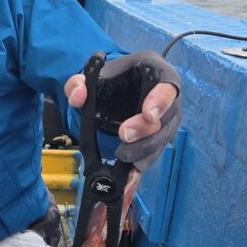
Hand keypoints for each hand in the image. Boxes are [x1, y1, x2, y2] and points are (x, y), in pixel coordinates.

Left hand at [64, 51, 180, 170]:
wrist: (117, 88)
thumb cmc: (111, 78)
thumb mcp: (93, 74)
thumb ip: (79, 82)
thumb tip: (78, 96)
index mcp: (155, 70)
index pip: (168, 83)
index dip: (161, 100)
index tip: (148, 115)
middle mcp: (168, 95)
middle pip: (169, 115)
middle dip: (147, 130)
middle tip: (124, 136)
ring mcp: (167, 118)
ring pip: (164, 137)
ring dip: (145, 150)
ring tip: (123, 156)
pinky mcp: (160, 137)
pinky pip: (156, 152)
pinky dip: (143, 163)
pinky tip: (131, 175)